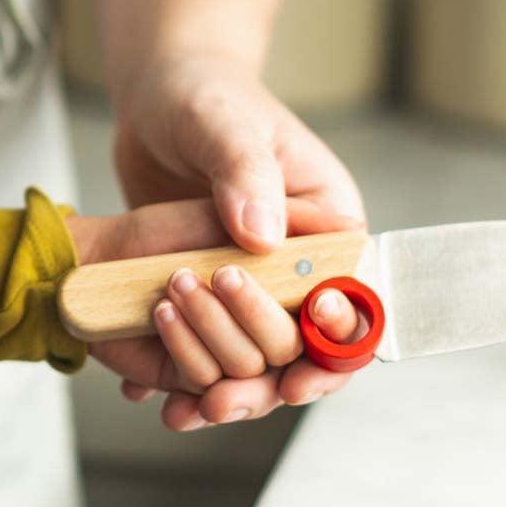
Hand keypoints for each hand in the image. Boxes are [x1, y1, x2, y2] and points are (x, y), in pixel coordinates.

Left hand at [111, 60, 367, 419]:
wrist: (156, 100)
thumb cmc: (204, 95)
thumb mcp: (223, 124)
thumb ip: (245, 175)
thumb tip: (260, 237)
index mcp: (327, 222)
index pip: (352, 299)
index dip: (333, 348)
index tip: (295, 380)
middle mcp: (298, 259)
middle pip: (302, 339)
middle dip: (266, 380)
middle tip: (221, 404)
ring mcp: (255, 279)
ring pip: (254, 352)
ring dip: (224, 385)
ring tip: (187, 411)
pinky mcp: (214, 290)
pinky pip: (209, 341)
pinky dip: (184, 371)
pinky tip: (153, 393)